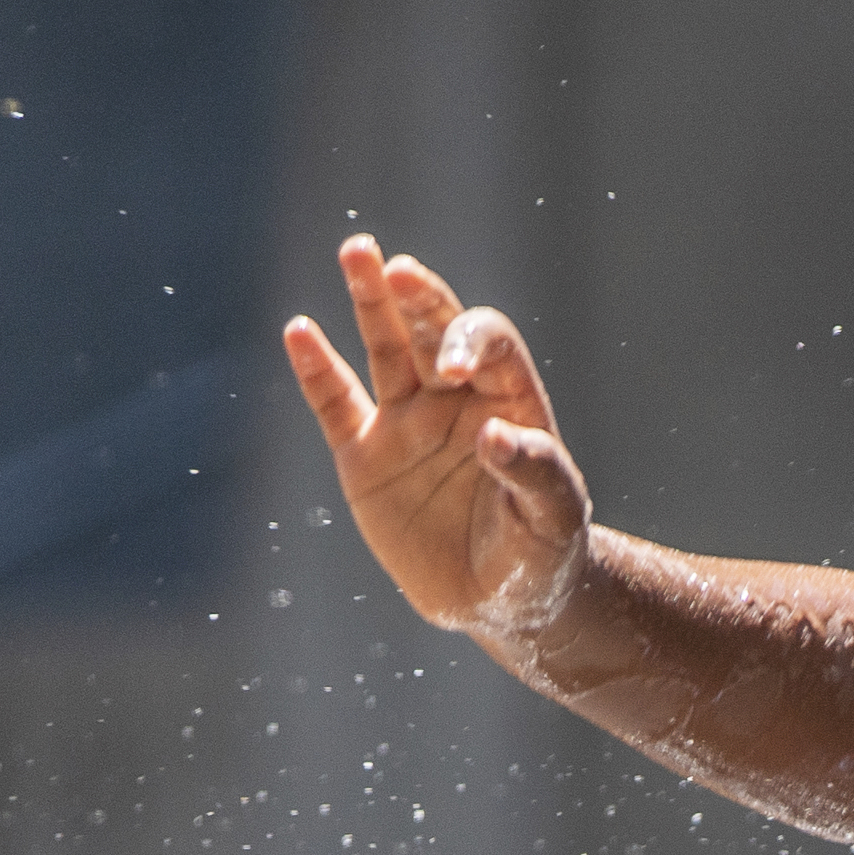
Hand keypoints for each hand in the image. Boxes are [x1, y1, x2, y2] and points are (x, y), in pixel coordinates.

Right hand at [281, 235, 591, 639]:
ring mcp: (407, 423)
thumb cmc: (542, 556)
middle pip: (435, 328)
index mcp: (510, 405)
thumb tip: (495, 435)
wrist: (499, 603)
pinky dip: (316, 368)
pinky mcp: (364, 456)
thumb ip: (534, 474)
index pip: (491, 347)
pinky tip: (300, 331)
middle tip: (395, 268)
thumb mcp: (553, 521)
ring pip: (385, 348)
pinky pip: (335, 402)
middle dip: (418, 298)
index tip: (454, 369)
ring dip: (370, 300)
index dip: (470, 343)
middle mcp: (456, 402)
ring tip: (357, 251)